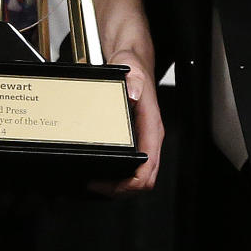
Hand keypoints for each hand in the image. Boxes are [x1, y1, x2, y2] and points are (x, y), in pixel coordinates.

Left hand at [90, 48, 163, 195]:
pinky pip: (134, 165)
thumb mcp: (132, 70)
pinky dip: (121, 174)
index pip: (149, 166)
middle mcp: (150, 136)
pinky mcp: (137, 138)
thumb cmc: (135, 67)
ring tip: (100, 183)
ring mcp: (144, 138)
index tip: (110, 184)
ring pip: (141, 175)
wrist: (135, 61)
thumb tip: (133, 94)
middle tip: (98, 187)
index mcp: (152, 126)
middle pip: (146, 177)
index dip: (130, 182)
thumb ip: (133, 80)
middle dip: (123, 189)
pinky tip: (105, 171)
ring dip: (122, 185)